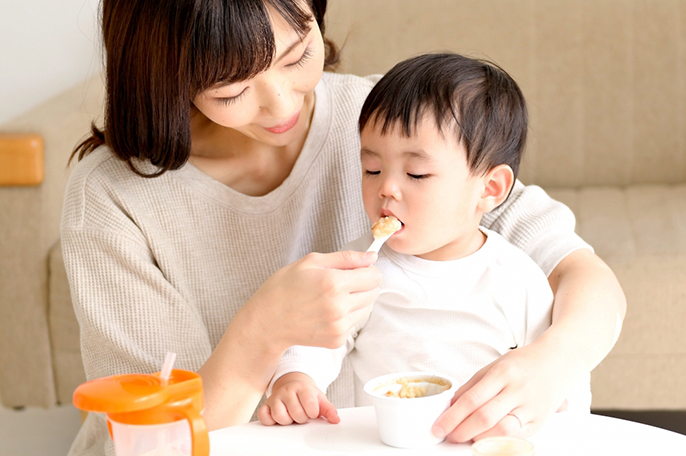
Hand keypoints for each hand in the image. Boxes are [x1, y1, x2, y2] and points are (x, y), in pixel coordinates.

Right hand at [247, 251, 380, 350]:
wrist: (267, 322)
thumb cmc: (284, 288)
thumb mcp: (311, 262)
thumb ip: (346, 258)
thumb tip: (371, 257)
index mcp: (334, 283)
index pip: (374, 277)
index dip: (367, 270)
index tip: (356, 270)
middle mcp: (340, 307)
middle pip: (374, 293)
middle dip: (364, 284)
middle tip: (342, 282)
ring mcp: (339, 327)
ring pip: (367, 309)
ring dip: (357, 300)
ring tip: (333, 297)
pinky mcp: (337, 340)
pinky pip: (355, 323)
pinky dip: (347, 316)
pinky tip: (328, 311)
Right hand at [257, 373, 339, 425]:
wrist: (293, 386)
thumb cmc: (307, 395)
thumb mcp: (320, 399)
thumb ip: (329, 409)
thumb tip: (335, 419)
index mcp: (302, 388)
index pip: (310, 404)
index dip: (313, 413)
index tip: (312, 411)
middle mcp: (287, 390)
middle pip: (296, 413)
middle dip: (301, 418)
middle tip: (302, 414)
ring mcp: (275, 397)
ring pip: (280, 416)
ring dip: (287, 421)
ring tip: (291, 416)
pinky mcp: (265, 405)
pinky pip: (264, 417)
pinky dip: (271, 421)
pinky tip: (279, 418)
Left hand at [432, 342, 579, 442]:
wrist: (558, 362)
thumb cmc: (523, 363)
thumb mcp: (494, 366)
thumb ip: (473, 386)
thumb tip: (451, 405)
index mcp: (503, 373)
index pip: (472, 399)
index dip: (452, 416)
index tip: (439, 427)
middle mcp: (517, 391)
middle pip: (484, 417)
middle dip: (461, 430)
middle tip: (447, 435)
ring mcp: (530, 407)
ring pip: (501, 430)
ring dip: (478, 439)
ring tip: (464, 437)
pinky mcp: (539, 421)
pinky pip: (516, 437)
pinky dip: (497, 441)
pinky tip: (485, 440)